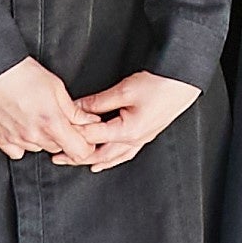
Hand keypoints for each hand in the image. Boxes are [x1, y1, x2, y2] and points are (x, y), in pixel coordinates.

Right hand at [0, 57, 103, 164]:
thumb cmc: (23, 74)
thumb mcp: (57, 88)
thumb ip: (74, 111)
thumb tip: (90, 121)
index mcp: (52, 123)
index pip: (78, 152)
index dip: (86, 147)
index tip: (84, 139)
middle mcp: (34, 135)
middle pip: (58, 148)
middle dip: (62, 136)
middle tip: (56, 119)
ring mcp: (15, 139)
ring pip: (38, 149)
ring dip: (42, 138)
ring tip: (35, 117)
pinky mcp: (0, 139)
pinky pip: (17, 152)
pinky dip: (22, 143)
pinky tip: (21, 127)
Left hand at [70, 71, 203, 172]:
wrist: (184, 80)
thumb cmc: (161, 84)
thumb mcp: (124, 90)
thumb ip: (98, 102)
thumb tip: (77, 108)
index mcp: (128, 131)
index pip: (92, 136)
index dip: (73, 134)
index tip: (57, 132)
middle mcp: (135, 140)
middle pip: (99, 154)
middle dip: (77, 157)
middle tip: (57, 157)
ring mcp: (141, 139)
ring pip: (112, 157)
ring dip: (93, 160)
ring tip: (76, 162)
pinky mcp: (146, 133)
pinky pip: (124, 153)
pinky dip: (110, 158)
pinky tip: (104, 160)